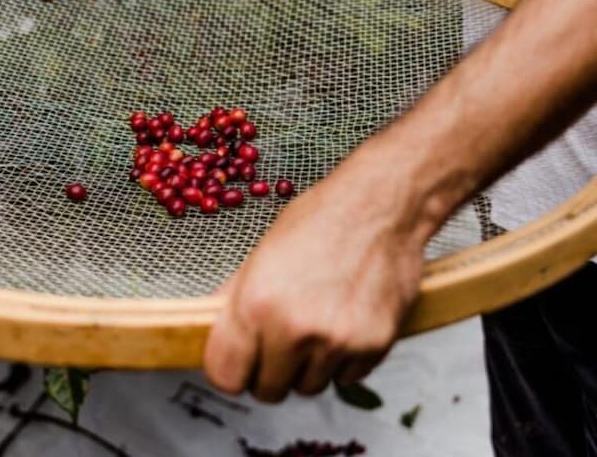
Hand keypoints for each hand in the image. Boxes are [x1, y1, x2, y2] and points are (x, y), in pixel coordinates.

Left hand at [203, 164, 424, 402]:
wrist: (381, 205)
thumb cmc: (322, 220)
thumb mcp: (261, 255)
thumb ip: (235, 301)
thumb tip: (214, 333)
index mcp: (256, 304)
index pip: (226, 376)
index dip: (232, 371)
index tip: (241, 362)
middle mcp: (294, 329)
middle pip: (268, 391)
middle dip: (271, 372)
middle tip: (282, 342)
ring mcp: (336, 341)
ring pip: (309, 387)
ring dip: (310, 366)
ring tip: (318, 323)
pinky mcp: (373, 346)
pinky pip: (347, 378)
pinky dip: (344, 360)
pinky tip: (345, 321)